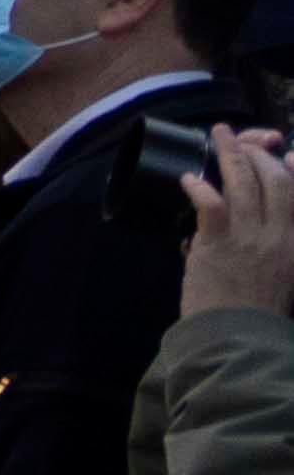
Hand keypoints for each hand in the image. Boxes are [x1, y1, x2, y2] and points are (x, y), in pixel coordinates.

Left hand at [194, 130, 293, 326]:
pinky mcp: (217, 244)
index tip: (288, 155)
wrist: (238, 340)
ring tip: (219, 135)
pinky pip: (210, 202)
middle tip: (244, 141)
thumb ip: (276, 249)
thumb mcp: (283, 278)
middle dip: (260, 153)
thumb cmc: (256, 312)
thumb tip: (248, 224)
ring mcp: (248, 238)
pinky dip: (199, 185)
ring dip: (229, 153)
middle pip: (275, 180)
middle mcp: (279, 236)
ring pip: (243, 183)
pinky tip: (190, 178)